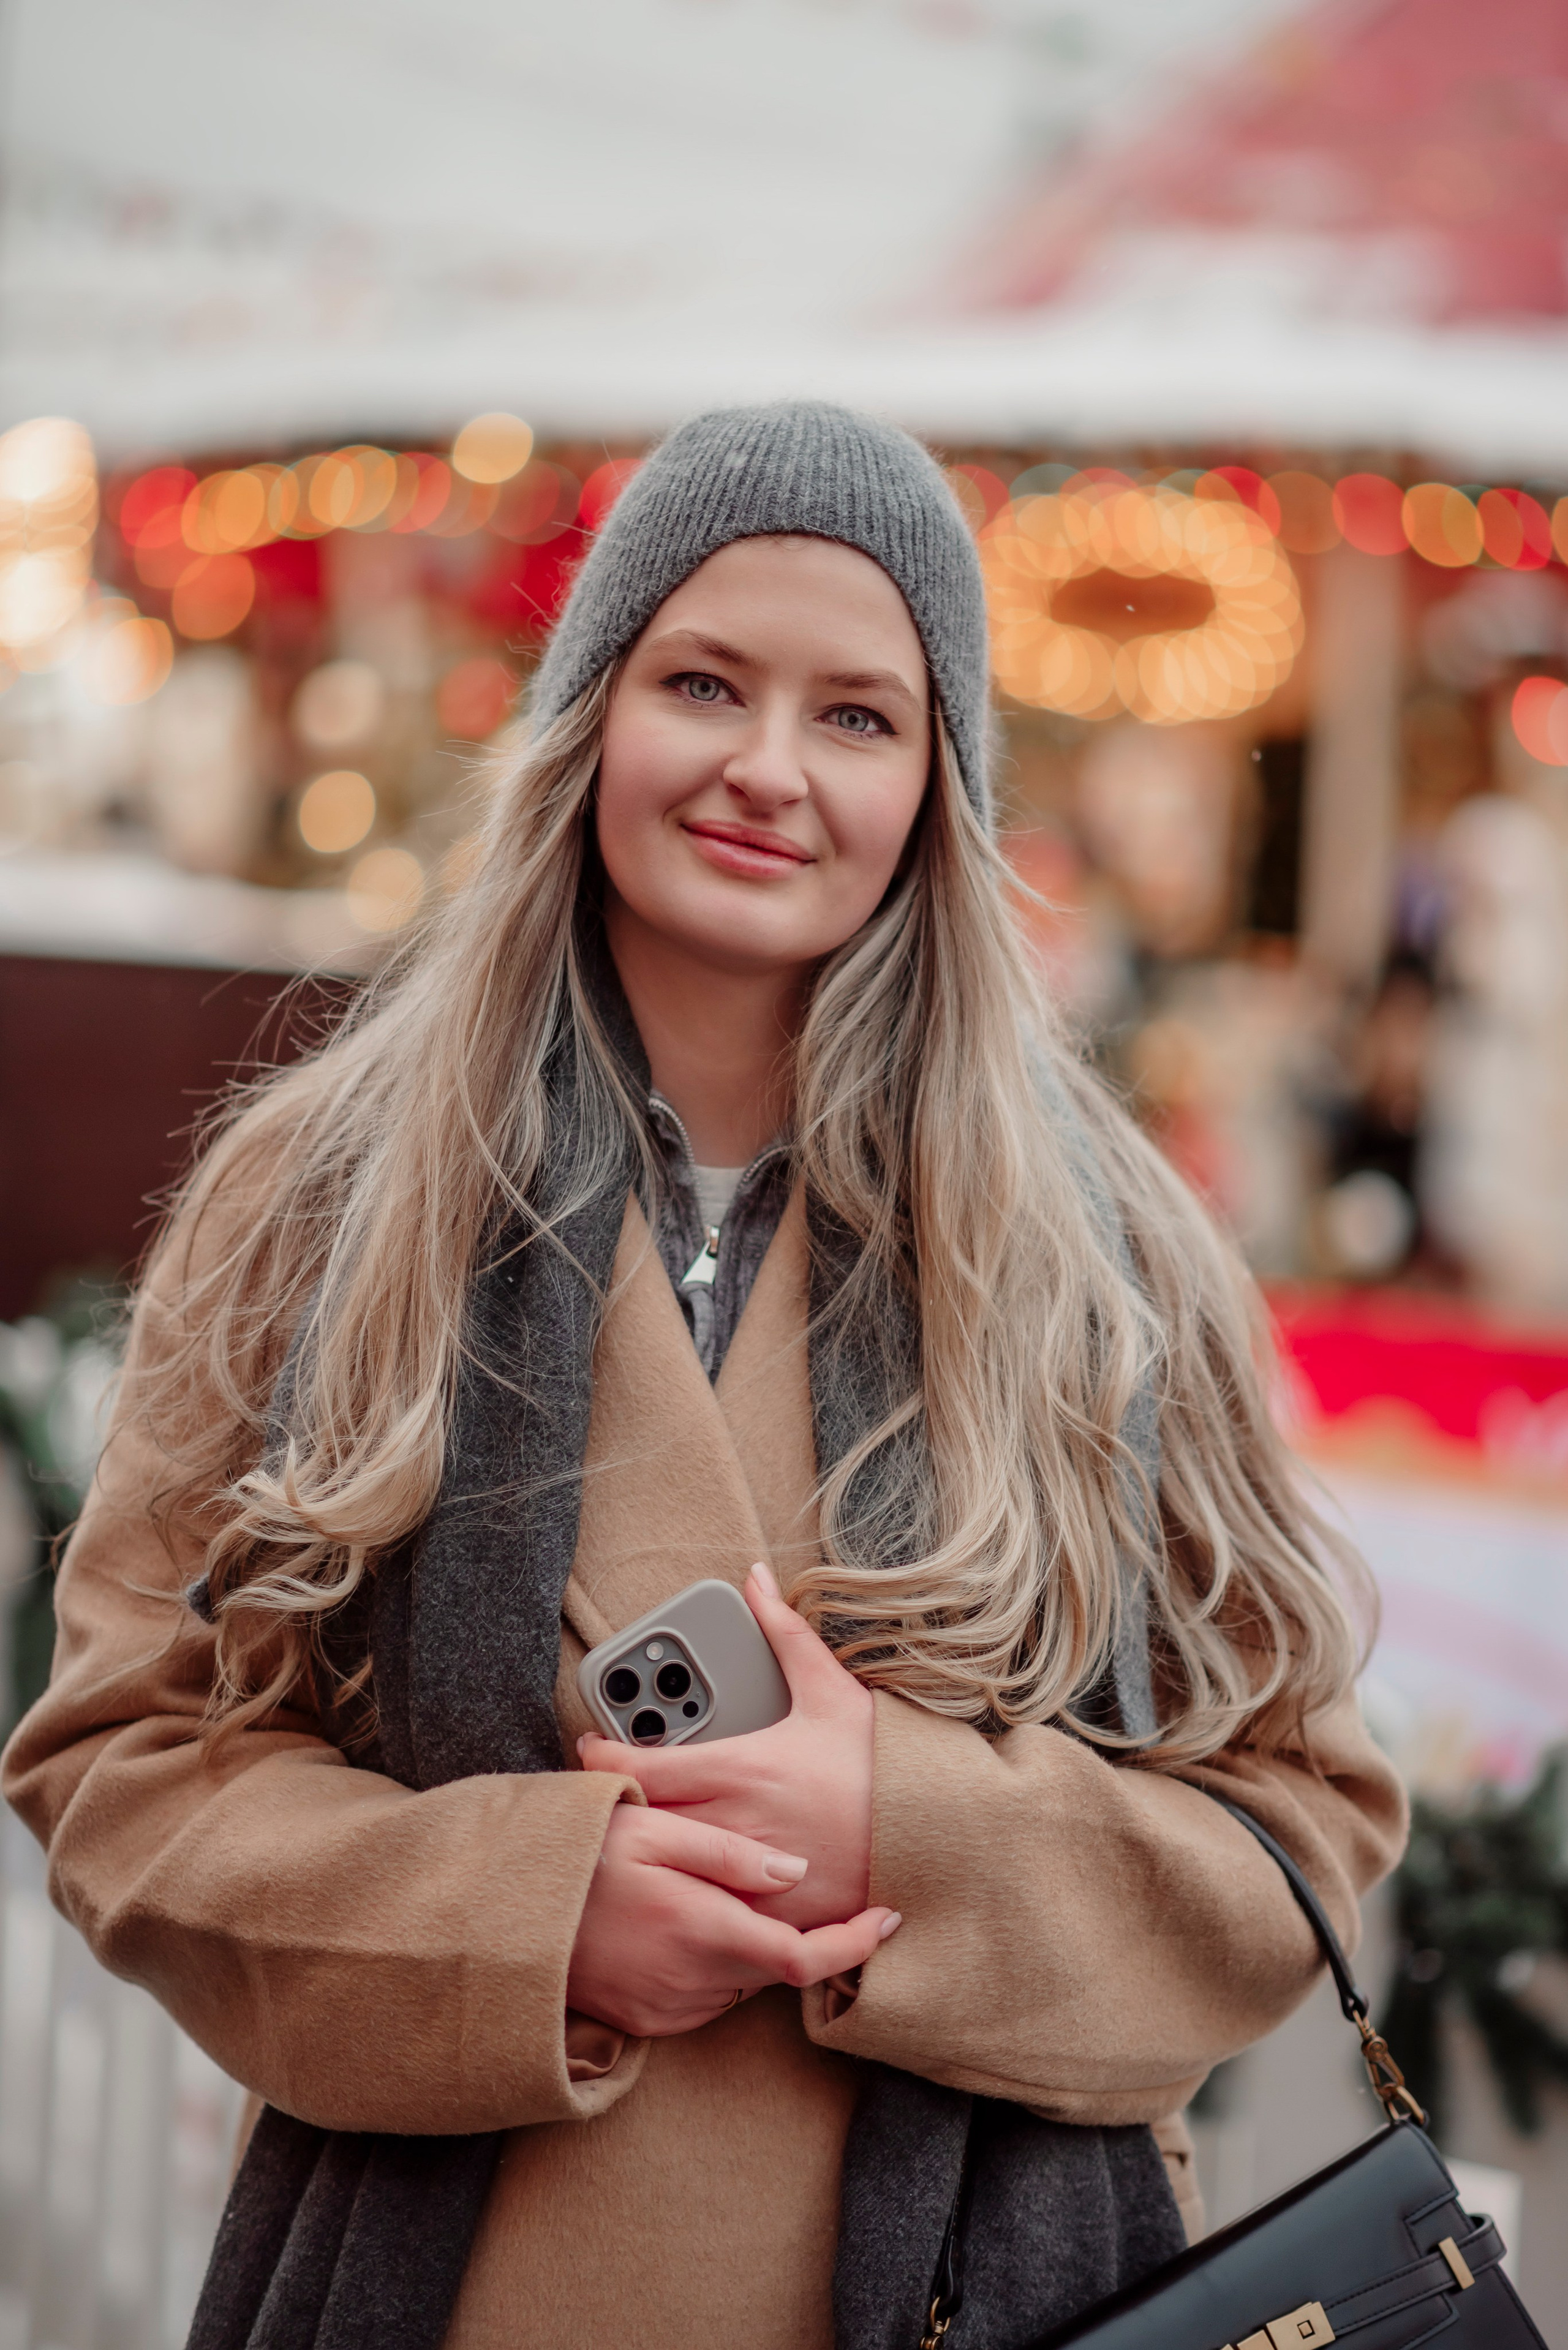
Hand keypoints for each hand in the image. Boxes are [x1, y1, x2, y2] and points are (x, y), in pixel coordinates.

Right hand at [565, 1802, 898, 2036]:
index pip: (803, 1958)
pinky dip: (710, 1963)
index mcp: (703, 1931)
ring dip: (742, 1943)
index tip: (887, 1921)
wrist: (504, 1921)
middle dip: (784, 1926)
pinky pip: (704, 1995)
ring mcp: (668, 2008)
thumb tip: (794, 1872)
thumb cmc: (577, 1860)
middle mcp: (692, 1982)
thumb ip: (729, 1852)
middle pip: (773, 1964)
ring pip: (740, 1979)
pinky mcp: (647, 2021)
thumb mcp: (653, 1830)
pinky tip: (676, 1922)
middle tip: (761, 1876)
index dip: (853, 1945)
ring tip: (703, 1892)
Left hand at [579, 1561, 875, 1932]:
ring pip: (665, 1871)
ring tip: (630, 1833)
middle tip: (602, 1789)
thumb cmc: (879, 1765)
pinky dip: (685, 1897)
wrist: (935, 1837)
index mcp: (741, 1769)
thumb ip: (785, 1634)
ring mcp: (746, 1880)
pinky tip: (678, 1883)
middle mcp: (734, 1826)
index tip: (588, 1749)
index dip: (601, 1761)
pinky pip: (704, 1914)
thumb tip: (755, 1578)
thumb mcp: (832, 1692)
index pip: (641, 1770)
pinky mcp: (766, 1919)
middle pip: (641, 1822)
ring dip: (644, 1853)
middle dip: (614, 1805)